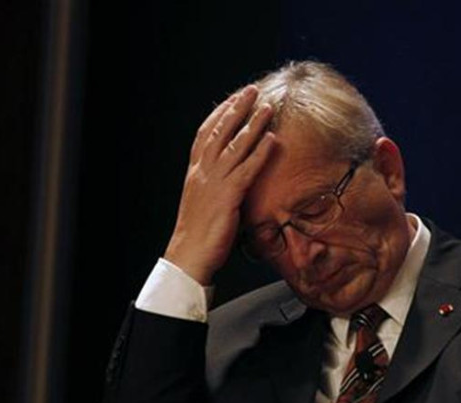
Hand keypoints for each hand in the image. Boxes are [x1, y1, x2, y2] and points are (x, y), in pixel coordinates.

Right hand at [164, 85, 274, 284]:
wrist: (188, 255)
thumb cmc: (198, 233)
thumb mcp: (203, 201)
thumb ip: (214, 185)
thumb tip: (229, 176)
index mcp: (195, 172)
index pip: (206, 134)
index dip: (219, 114)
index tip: (232, 99)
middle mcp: (203, 172)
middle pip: (220, 132)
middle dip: (236, 108)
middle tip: (250, 90)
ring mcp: (215, 183)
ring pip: (235, 145)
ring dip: (252, 124)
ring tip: (267, 106)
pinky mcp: (228, 196)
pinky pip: (247, 169)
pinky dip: (260, 152)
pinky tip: (272, 139)